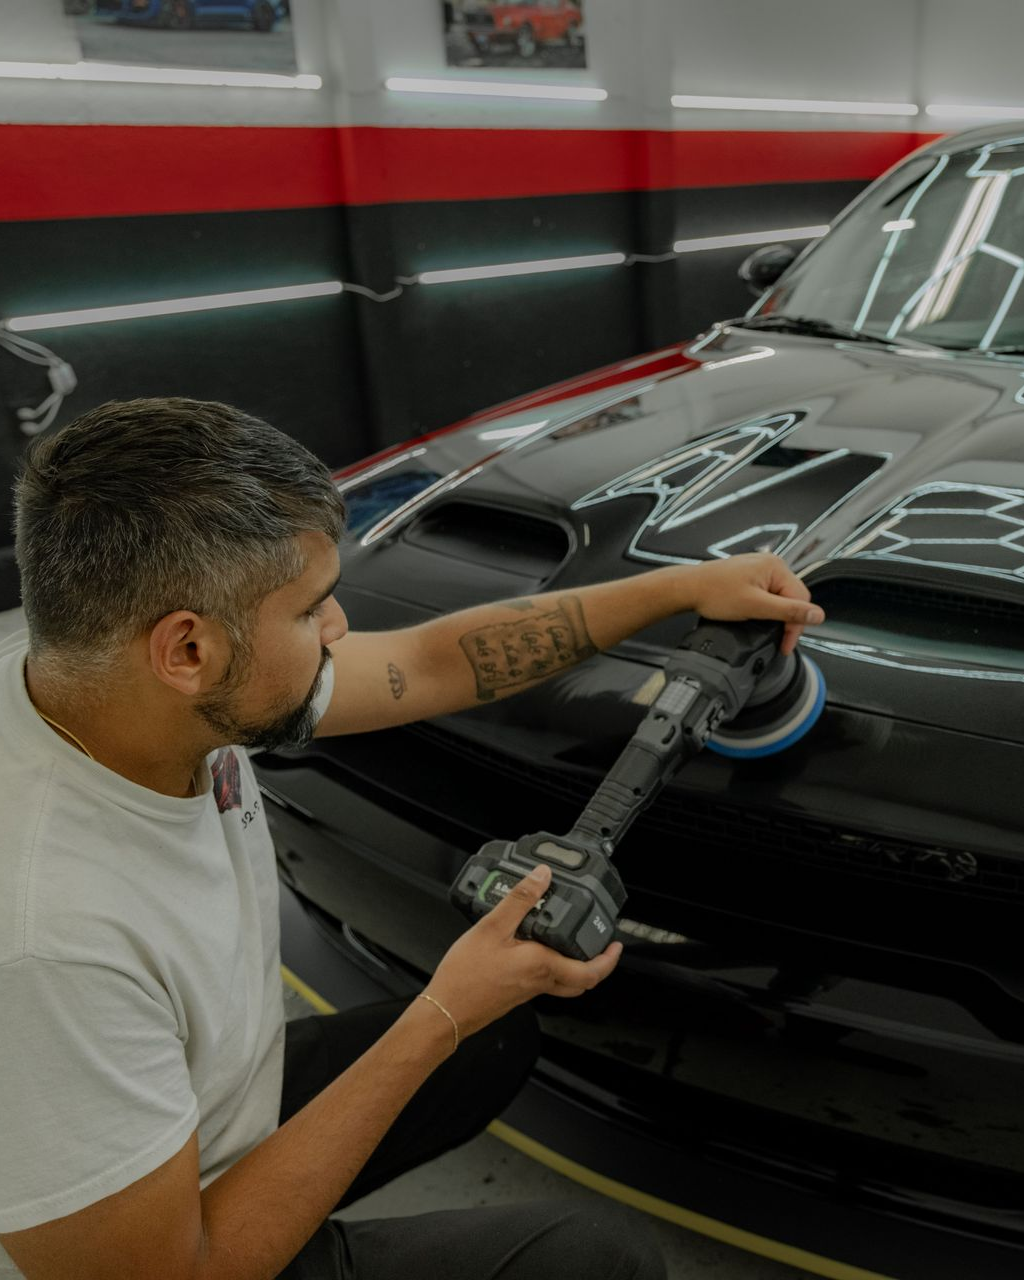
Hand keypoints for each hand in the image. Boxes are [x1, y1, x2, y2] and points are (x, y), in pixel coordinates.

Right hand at [424, 865, 621, 1038]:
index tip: (616, 944)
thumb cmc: (465, 977)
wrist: (445, 1011)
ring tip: (571, 944)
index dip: (609, 959)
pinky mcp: (515, 993)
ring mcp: (528, 990)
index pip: (590, 971)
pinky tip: (534, 950)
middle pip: (582, 981)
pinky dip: (552, 968)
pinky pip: (545, 982)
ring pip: (564, 982)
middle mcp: (539, 981)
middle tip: (601, 947)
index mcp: (542, 965)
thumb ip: (520, 900)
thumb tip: (541, 877)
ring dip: (576, 967)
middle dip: (597, 965)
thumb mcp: (491, 928)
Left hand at [687, 553, 823, 655]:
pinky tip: (757, 617)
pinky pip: (767, 594)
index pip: (801, 599)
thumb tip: (817, 615)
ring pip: (779, 597)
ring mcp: (759, 569)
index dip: (796, 625)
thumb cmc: (715, 593)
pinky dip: (766, 608)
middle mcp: (770, 564)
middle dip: (787, 621)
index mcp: (776, 567)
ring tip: (766, 629)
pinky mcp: (749, 576)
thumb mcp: (756, 606)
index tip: (786, 644)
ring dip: (776, 615)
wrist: (688, 588)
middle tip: (779, 641)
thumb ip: (788, 611)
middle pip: (792, 598)